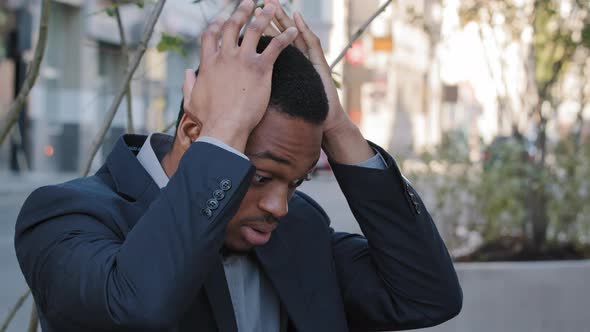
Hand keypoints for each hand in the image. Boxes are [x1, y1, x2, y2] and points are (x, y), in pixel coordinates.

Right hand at [182, 0, 298, 151]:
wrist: (225, 126)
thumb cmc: (209, 118)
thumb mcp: (191, 100)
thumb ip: (188, 84)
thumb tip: (188, 72)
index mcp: (209, 62)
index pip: (211, 35)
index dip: (217, 24)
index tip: (223, 18)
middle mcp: (226, 56)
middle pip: (233, 25)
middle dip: (241, 10)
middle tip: (249, 2)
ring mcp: (243, 60)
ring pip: (255, 29)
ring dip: (264, 15)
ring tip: (273, 6)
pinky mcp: (261, 68)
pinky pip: (275, 47)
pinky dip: (285, 37)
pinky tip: (293, 30)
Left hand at [260, 4, 374, 163]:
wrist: (324, 120)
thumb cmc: (302, 112)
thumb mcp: (280, 96)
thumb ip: (268, 85)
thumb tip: (247, 82)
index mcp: (283, 66)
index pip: (270, 42)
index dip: (261, 27)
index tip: (249, 14)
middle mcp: (297, 58)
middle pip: (283, 33)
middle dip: (273, 16)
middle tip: (264, 1)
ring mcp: (309, 60)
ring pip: (296, 34)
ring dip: (287, 19)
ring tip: (278, 5)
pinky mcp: (319, 64)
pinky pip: (311, 45)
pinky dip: (304, 31)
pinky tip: (298, 20)